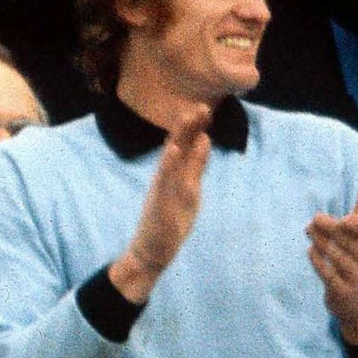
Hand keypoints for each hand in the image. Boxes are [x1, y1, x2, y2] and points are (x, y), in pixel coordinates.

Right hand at [109, 103, 212, 303]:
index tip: (207, 108)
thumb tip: (204, 139)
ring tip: (189, 119)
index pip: (186, 147)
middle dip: (189, 127)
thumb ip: (195, 166)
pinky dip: (169, 164)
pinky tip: (172, 149)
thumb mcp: (188, 190)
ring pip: (172, 159)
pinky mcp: (159, 204)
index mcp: (174, 175)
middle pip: (178, 147)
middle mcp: (167, 178)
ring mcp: (162, 190)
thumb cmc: (169, 222)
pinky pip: (165, 183)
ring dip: (180, 138)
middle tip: (201, 105)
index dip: (195, 128)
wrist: (150, 252)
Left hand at [307, 167, 357, 344]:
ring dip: (317, 241)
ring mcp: (357, 277)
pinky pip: (325, 271)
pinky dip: (316, 259)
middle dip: (325, 228)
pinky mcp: (343, 290)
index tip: (345, 221)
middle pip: (342, 239)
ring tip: (309, 232)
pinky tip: (312, 251)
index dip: (353, 226)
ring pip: (332, 253)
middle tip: (313, 221)